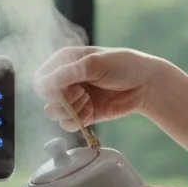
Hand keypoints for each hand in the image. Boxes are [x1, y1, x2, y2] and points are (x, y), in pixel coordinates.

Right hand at [33, 46, 168, 130]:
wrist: (146, 84)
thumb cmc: (123, 65)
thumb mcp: (95, 64)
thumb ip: (68, 73)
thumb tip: (45, 84)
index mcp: (65, 61)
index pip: (41, 79)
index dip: (48, 88)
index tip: (65, 89)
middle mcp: (67, 80)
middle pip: (46, 98)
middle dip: (62, 100)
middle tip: (82, 94)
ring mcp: (75, 98)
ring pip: (55, 113)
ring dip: (70, 111)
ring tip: (88, 103)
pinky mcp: (84, 114)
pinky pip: (68, 124)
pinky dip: (77, 121)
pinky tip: (91, 112)